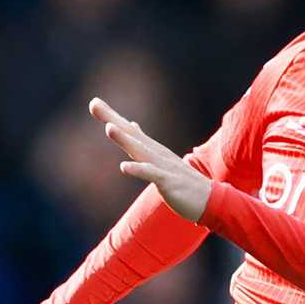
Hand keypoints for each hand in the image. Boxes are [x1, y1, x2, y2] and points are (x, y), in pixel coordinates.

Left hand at [89, 98, 211, 221]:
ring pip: (140, 150)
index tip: (94, 103)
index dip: (112, 117)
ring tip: (109, 128)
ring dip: (125, 139)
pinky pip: (152, 175)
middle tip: (94, 104)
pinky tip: (124, 167)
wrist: (210, 200)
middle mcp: (156, 154)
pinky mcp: (169, 182)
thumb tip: (132, 125)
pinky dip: (139, 169)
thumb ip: (144, 143)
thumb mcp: (161, 160)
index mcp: (152, 150)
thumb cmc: (183, 182)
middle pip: (131, 134)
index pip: (129, 130)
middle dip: (112, 119)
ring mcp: (163, 166)